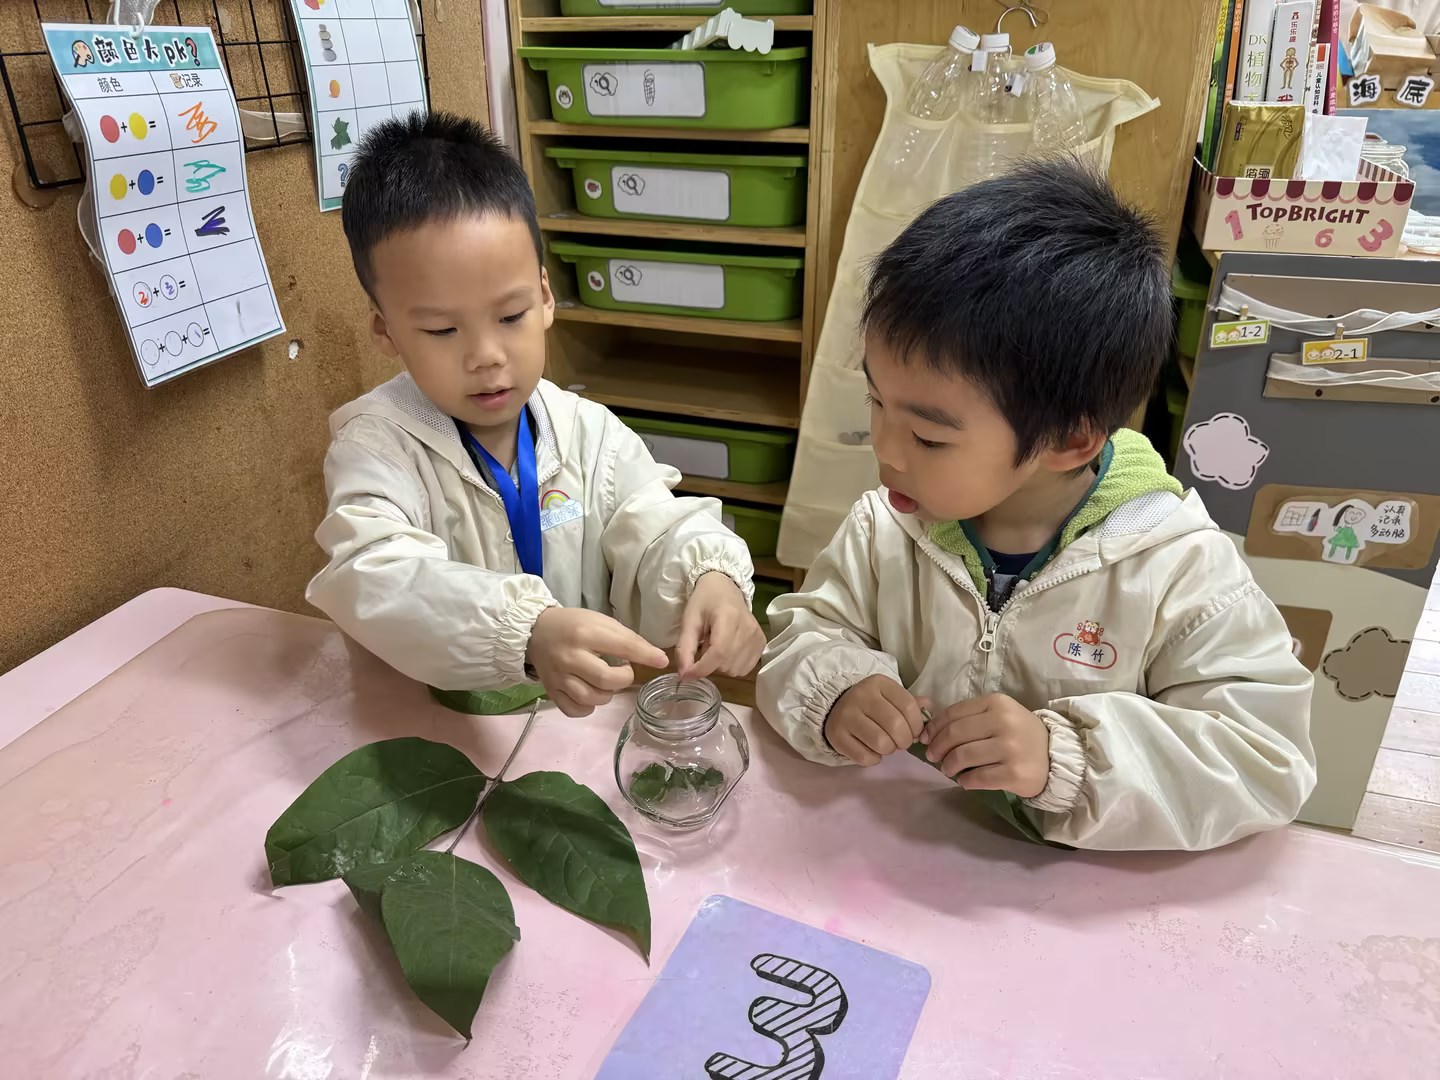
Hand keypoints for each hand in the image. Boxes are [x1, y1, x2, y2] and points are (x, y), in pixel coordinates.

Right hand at [526, 607, 667, 717]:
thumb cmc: (574, 625)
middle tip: (622, 671)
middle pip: (606, 680)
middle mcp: (571, 657)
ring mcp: (558, 677)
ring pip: (591, 698)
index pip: (622, 647)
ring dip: (607, 695)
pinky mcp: (550, 691)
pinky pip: (574, 710)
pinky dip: (588, 708)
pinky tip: (591, 695)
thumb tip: (657, 658)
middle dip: (623, 678)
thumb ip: (627, 639)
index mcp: (586, 633)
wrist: (536, 631)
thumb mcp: (601, 622)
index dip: (646, 655)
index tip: (661, 661)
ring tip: (605, 683)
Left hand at [675, 572, 766, 679]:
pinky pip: (745, 668)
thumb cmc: (704, 602)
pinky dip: (733, 665)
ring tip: (717, 645)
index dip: (701, 669)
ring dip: (721, 665)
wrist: (725, 588)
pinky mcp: (762, 643)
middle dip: (709, 663)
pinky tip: (728, 649)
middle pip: (726, 664)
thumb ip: (685, 649)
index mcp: (728, 618)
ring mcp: (757, 637)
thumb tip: (684, 676)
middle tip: (705, 644)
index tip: (687, 674)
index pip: (718, 653)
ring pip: (735, 670)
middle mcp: (748, 629)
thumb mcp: (689, 621)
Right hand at [823, 675, 927, 765]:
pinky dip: (874, 759)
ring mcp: (846, 716)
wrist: (835, 707)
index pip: (908, 706)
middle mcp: (861, 696)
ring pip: (881, 742)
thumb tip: (929, 708)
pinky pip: (864, 757)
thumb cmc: (871, 705)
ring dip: (889, 750)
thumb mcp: (890, 697)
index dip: (917, 725)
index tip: (915, 732)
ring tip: (886, 745)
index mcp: (878, 683)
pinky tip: (872, 751)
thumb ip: (910, 704)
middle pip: (896, 725)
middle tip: (901, 742)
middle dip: (904, 740)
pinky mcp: (836, 735)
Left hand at [920, 693, 1049, 798]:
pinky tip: (965, 781)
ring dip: (949, 766)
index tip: (925, 739)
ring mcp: (1010, 748)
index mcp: (996, 703)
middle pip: (954, 735)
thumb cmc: (1019, 734)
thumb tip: (929, 733)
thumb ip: (969, 718)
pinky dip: (965, 781)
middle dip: (937, 748)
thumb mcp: (999, 715)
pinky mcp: (1014, 773)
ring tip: (948, 770)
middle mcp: (1003, 722)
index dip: (934, 728)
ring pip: (963, 756)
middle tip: (933, 757)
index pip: (953, 713)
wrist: (1056, 756)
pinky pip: (977, 778)